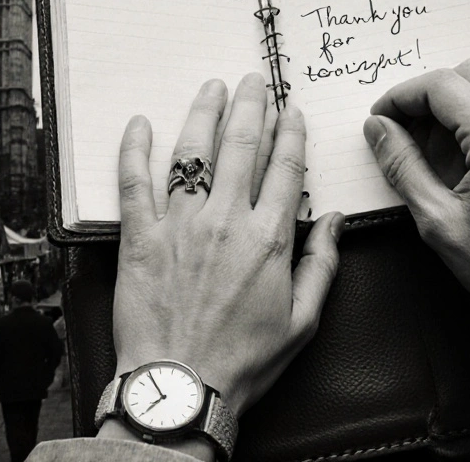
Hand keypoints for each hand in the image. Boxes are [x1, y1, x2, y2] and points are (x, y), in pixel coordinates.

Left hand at [109, 73, 344, 416]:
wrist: (182, 388)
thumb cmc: (244, 362)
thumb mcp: (303, 321)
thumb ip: (322, 265)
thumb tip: (334, 220)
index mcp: (270, 238)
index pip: (285, 168)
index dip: (290, 132)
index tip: (290, 109)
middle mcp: (225, 221)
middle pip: (242, 146)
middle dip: (251, 106)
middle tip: (254, 81)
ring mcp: (179, 225)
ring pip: (192, 152)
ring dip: (205, 112)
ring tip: (213, 87)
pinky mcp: (140, 237)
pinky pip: (134, 182)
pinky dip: (135, 148)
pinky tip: (140, 123)